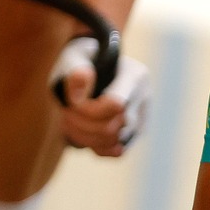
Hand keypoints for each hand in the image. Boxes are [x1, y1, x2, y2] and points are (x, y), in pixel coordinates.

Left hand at [52, 39, 149, 156]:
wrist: (93, 66)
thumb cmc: (81, 60)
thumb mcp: (73, 57)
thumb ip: (75, 72)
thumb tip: (80, 92)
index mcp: (135, 75)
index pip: (116, 106)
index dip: (88, 110)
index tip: (71, 102)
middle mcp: (144, 98)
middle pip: (113, 128)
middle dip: (82, 125)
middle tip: (65, 113)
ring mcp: (142, 117)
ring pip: (114, 142)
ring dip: (85, 137)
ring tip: (69, 121)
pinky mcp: (135, 134)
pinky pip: (115, 151)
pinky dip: (95, 146)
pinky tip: (81, 132)